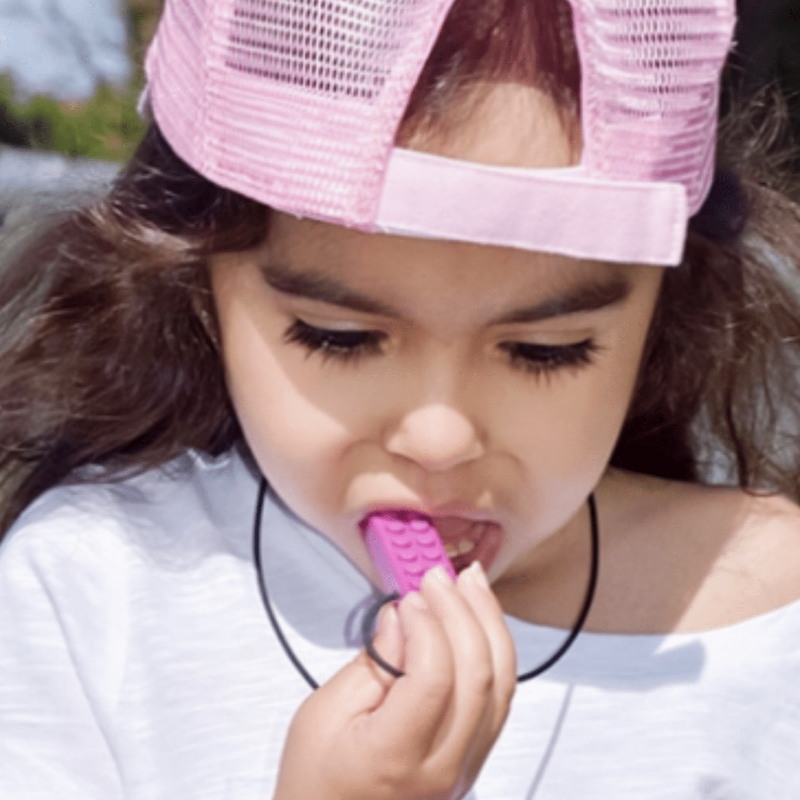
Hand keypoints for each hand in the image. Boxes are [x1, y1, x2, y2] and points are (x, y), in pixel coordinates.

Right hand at [273, 562, 515, 799]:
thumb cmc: (316, 784)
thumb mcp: (322, 715)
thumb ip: (371, 663)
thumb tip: (403, 617)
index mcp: (395, 758)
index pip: (434, 677)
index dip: (428, 626)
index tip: (409, 597)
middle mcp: (442, 770)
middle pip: (479, 676)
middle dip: (464, 612)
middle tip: (441, 576)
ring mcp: (464, 769)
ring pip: (502, 685)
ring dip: (489, 624)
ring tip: (471, 584)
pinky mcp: (472, 761)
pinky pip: (499, 699)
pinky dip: (494, 652)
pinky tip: (479, 621)